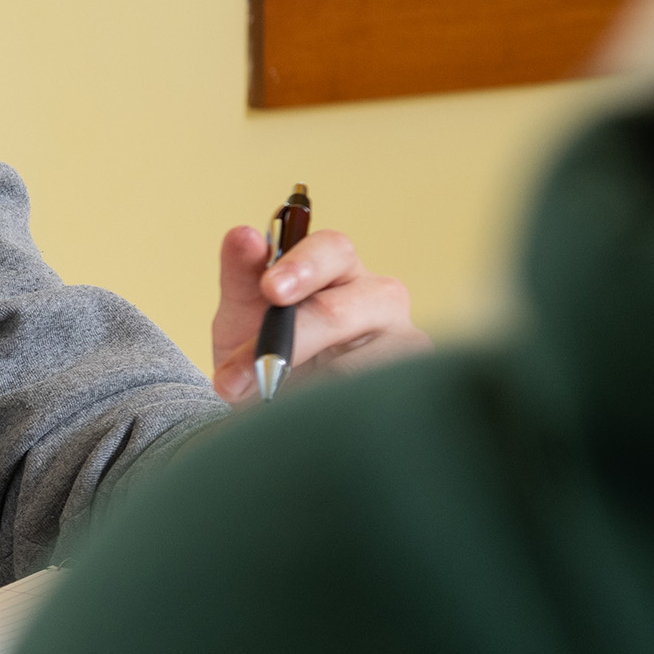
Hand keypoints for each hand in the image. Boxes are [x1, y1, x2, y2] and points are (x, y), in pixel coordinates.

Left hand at [210, 225, 429, 405]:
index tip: (271, 290)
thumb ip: (241, 274)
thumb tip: (240, 236)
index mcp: (340, 267)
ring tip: (273, 403)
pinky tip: (309, 418)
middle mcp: (381, 299)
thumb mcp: (243, 311)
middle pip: (342, 310)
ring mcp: (404, 344)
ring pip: (357, 365)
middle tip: (258, 369)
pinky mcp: (412, 387)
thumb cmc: (262, 345)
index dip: (302, 267)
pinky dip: (333, 411)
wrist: (271, 405)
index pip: (332, 250)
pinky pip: (374, 400)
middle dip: (294, 339)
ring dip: (307, 387)